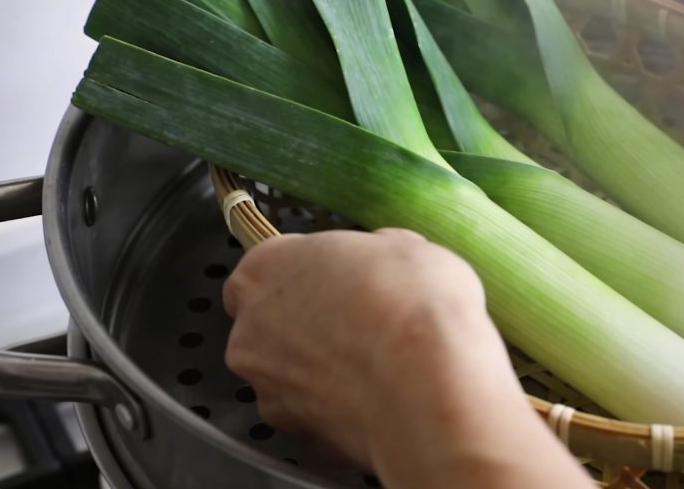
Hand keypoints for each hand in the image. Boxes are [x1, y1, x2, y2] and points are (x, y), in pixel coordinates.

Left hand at [223, 230, 496, 470]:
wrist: (431, 387)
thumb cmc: (413, 307)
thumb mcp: (405, 246)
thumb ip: (374, 252)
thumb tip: (384, 260)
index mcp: (265, 269)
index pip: (264, 266)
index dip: (305, 274)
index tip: (336, 278)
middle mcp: (252, 332)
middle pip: (269, 325)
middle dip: (308, 325)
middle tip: (363, 320)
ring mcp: (271, 391)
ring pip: (291, 376)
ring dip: (323, 371)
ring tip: (379, 365)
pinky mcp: (300, 438)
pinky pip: (318, 418)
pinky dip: (343, 411)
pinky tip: (382, 399)